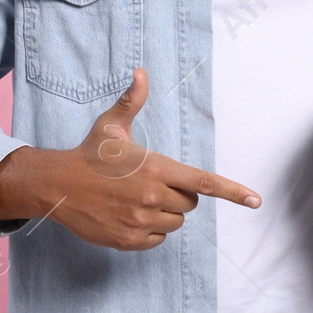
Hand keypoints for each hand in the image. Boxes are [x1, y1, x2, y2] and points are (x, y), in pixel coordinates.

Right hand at [0, 68, 260, 249]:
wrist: (56, 185)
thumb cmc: (89, 154)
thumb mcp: (112, 125)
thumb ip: (133, 101)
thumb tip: (141, 72)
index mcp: (156, 168)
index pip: (204, 182)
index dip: (233, 192)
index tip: (256, 201)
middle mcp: (152, 197)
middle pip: (190, 203)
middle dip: (180, 194)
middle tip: (152, 183)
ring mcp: (141, 222)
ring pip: (176, 223)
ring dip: (166, 213)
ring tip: (138, 199)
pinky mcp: (129, 241)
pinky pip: (158, 240)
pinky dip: (150, 231)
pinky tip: (130, 215)